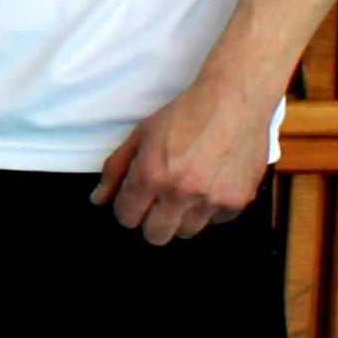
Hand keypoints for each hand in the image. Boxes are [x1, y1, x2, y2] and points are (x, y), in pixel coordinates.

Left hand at [93, 77, 272, 245]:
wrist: (233, 101)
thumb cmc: (184, 115)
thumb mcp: (140, 135)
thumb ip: (115, 170)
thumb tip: (98, 200)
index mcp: (151, 175)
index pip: (127, 218)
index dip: (126, 209)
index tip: (134, 200)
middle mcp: (181, 192)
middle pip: (156, 236)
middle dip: (150, 222)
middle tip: (157, 202)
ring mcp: (212, 199)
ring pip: (186, 232)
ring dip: (181, 216)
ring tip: (185, 189)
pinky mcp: (238, 200)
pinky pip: (216, 221)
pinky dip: (210, 209)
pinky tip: (210, 183)